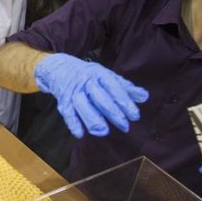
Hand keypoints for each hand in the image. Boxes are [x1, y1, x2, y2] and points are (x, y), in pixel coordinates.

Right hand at [34, 53, 148, 138]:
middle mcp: (85, 82)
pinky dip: (73, 123)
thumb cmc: (87, 74)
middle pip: (100, 98)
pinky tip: (80, 133)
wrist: (57, 67)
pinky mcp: (62, 100)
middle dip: (113, 113)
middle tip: (124, 126)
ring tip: (103, 131)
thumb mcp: (105, 75)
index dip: (124, 102)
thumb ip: (124, 87)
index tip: (134, 115)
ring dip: (92, 119)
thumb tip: (144, 97)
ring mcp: (73, 91)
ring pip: (82, 106)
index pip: (114, 88)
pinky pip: (67, 113)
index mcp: (99, 74)